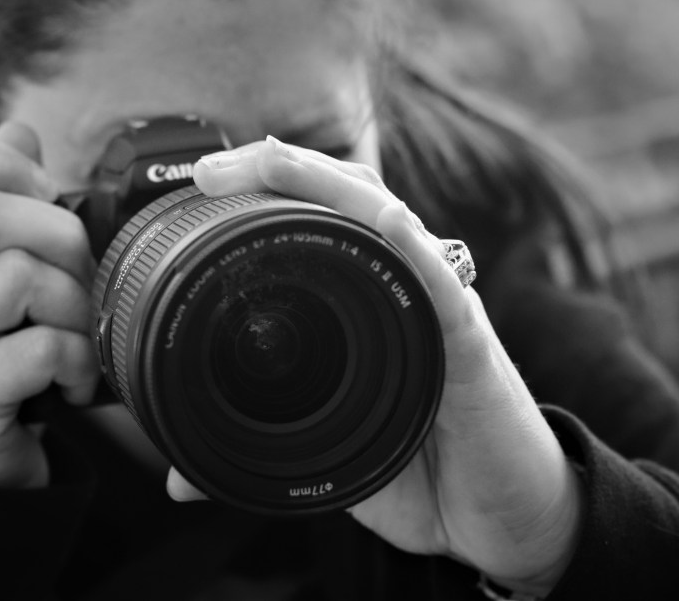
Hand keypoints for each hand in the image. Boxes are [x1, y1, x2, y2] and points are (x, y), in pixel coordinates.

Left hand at [172, 137, 582, 595]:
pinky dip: (416, 251)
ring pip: (390, 223)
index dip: (263, 193)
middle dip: (280, 169)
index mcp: (370, 302)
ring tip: (273, 159)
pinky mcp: (471, 349)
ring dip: (331, 186)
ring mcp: (439, 310)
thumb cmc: (422, 473)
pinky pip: (446, 289)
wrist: (501, 519)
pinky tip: (388, 222)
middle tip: (209, 167)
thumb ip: (255, 457)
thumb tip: (178, 482)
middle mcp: (405, 289)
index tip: (199, 185)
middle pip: (346, 201)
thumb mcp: (325, 456)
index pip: (317, 222)